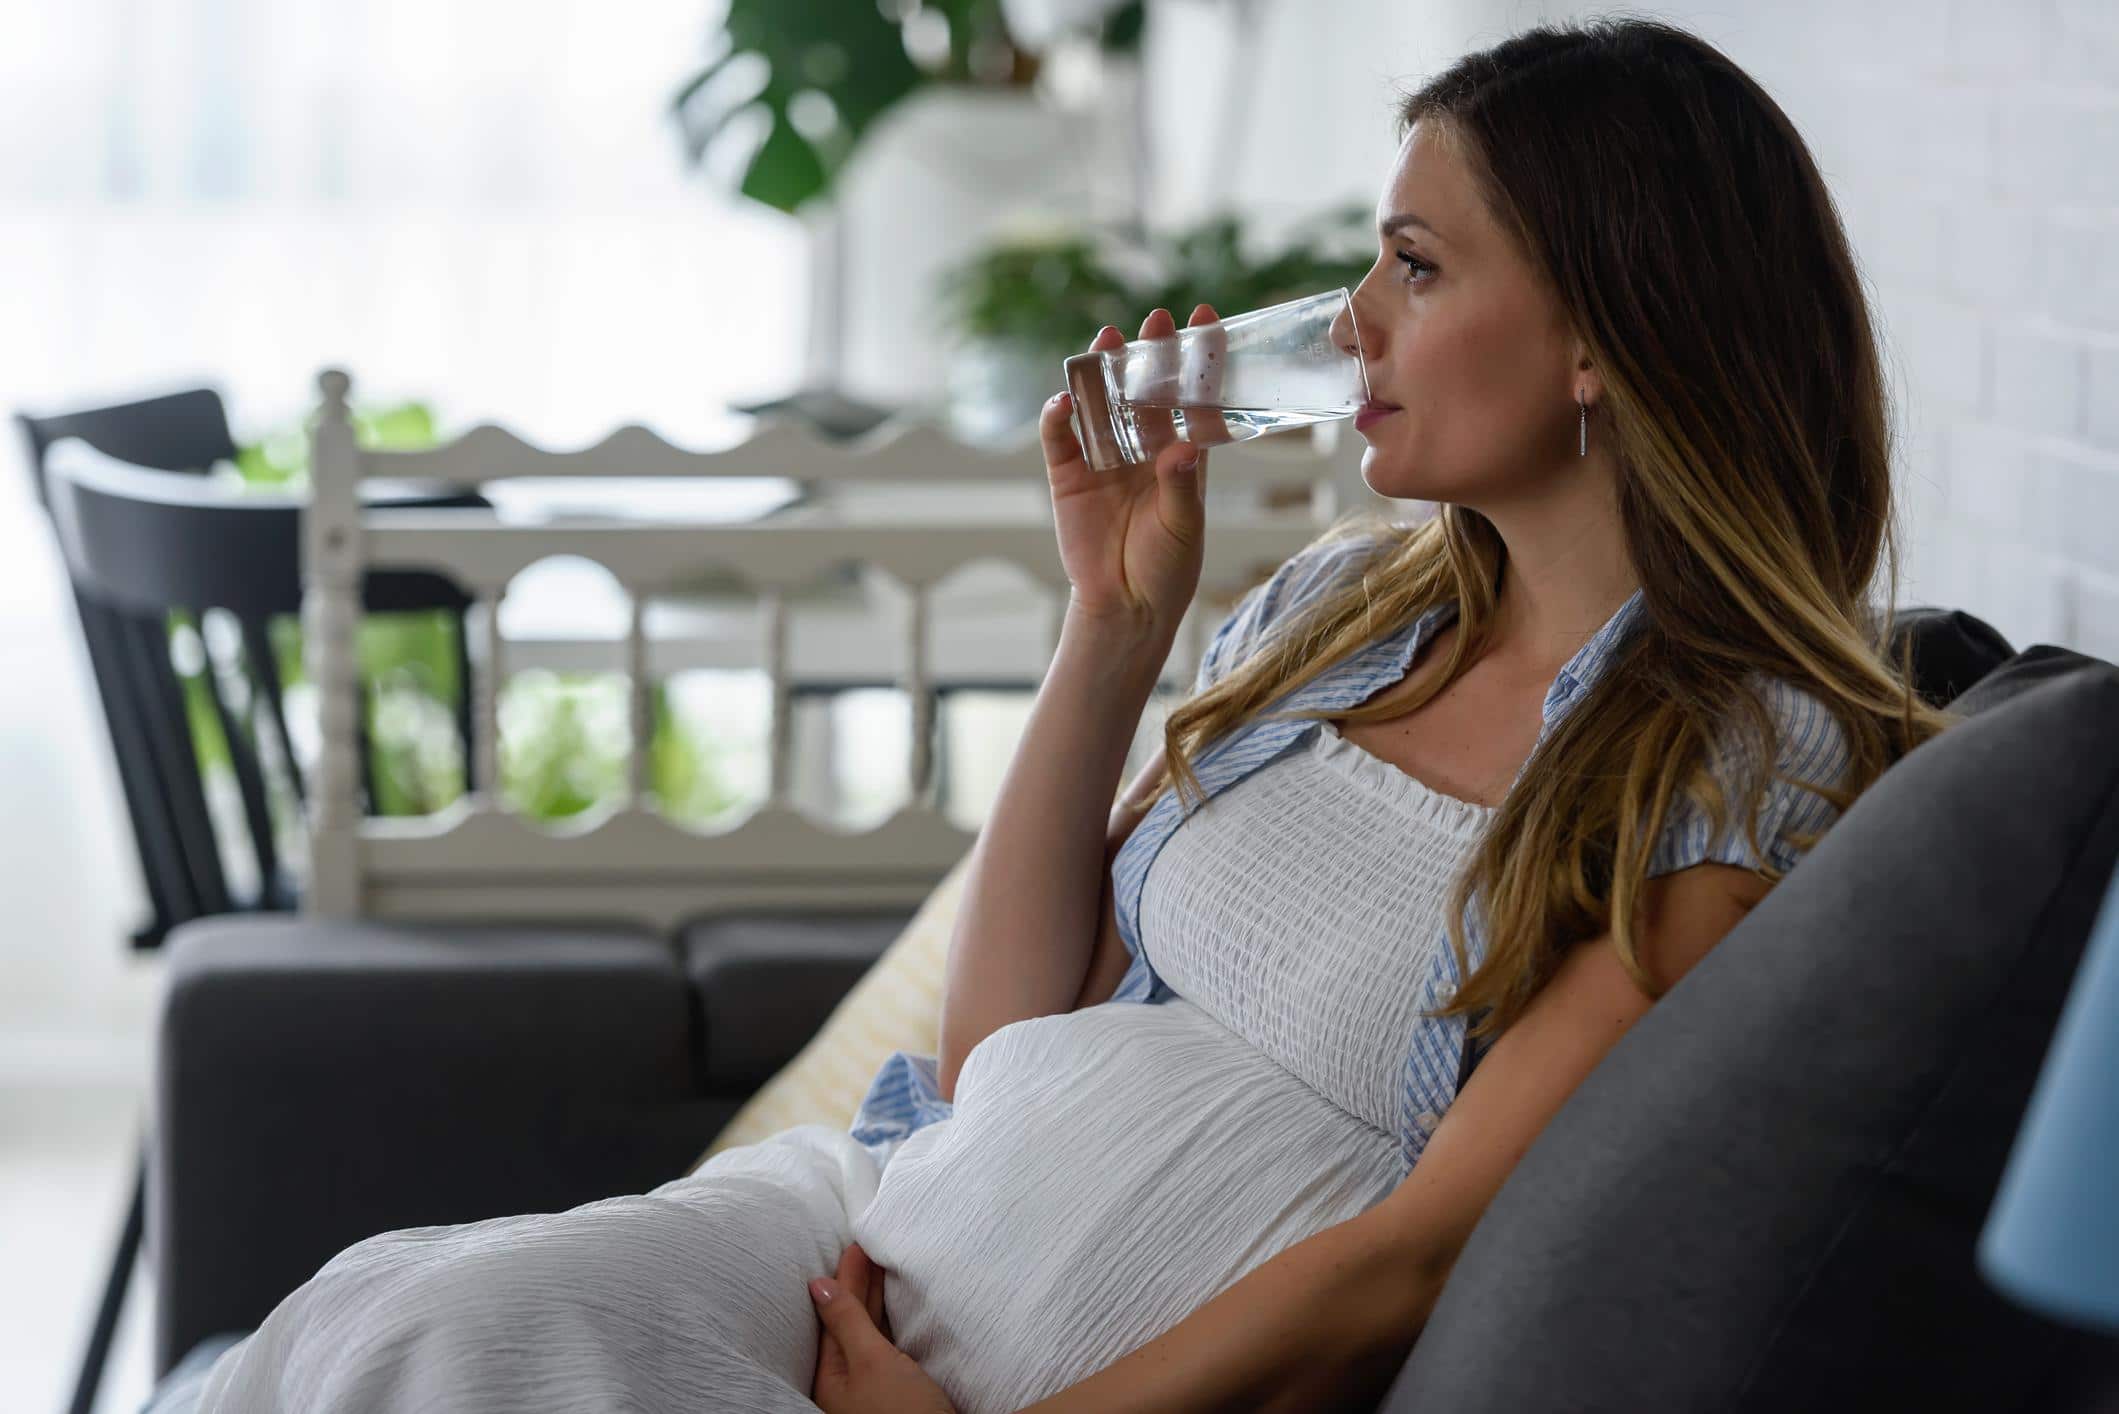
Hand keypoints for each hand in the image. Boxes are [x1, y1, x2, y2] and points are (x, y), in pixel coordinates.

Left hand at [808, 1242, 955, 1413]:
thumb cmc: (903, 1413)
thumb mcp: (872, 1363)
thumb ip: (847, 1322)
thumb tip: (818, 1286)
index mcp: (831, 1376)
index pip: (835, 1314)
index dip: (845, 1276)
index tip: (856, 1243)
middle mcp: (847, 1383)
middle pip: (850, 1322)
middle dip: (859, 1282)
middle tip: (868, 1245)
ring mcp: (872, 1388)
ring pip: (868, 1333)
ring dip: (874, 1299)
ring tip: (879, 1265)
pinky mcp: (896, 1392)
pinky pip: (886, 1347)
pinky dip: (888, 1322)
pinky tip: (893, 1310)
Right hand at [1044, 304, 1222, 632]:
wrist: (1124, 607)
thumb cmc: (1166, 567)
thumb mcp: (1183, 526)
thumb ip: (1180, 486)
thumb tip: (1181, 448)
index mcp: (1180, 455)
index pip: (1192, 398)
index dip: (1199, 360)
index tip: (1205, 320)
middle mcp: (1141, 448)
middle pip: (1144, 390)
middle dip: (1150, 354)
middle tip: (1156, 318)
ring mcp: (1103, 459)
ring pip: (1100, 403)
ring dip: (1101, 371)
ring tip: (1106, 340)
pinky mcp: (1067, 476)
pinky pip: (1059, 438)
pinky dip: (1058, 417)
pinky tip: (1064, 400)